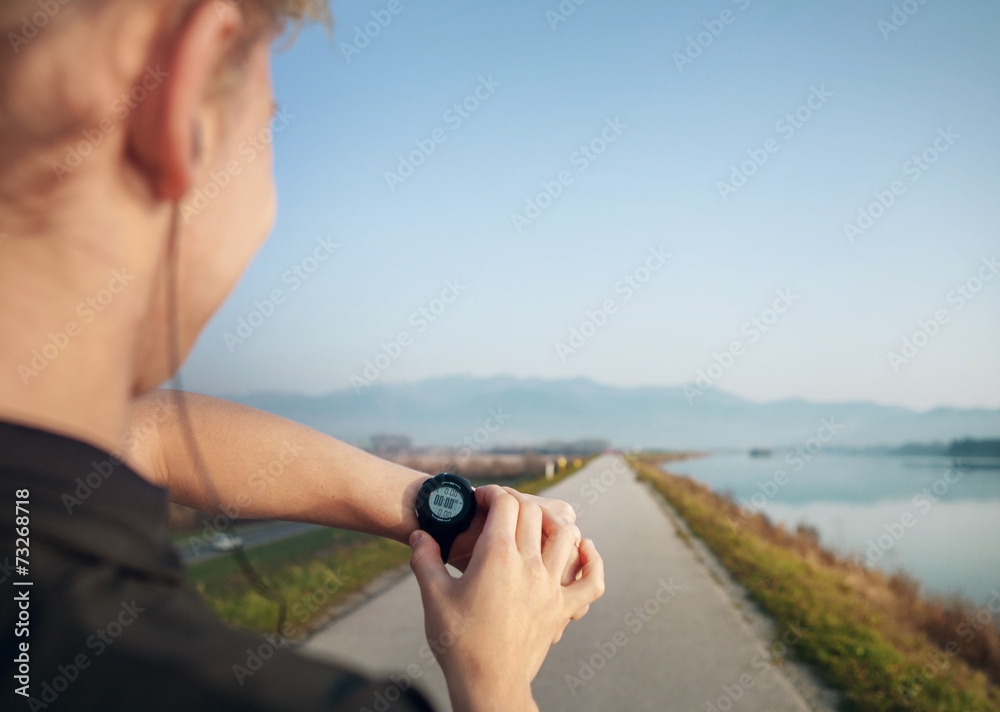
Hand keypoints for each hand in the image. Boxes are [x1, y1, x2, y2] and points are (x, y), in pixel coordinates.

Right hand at [408, 486, 605, 711]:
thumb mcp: (433, 596)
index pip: (506, 503)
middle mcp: (529, 566)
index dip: (493, 493)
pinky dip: (592, 561)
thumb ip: (424, 559)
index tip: (481, 499)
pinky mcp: (563, 609)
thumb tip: (418, 535)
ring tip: (536, 522)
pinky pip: (591, 581)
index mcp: (497, 557)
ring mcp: (551, 587)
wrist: (487, 683)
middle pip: (533, 513)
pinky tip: (584, 549)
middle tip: (500, 509)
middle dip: (516, 502)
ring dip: (552, 522)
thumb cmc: (458, 642)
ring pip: (566, 536)